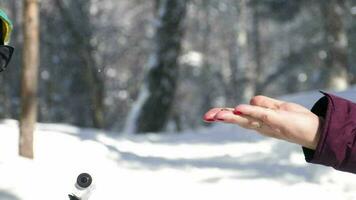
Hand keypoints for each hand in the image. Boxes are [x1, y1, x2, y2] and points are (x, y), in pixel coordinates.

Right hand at [203, 95, 322, 149]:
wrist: (314, 130)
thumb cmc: (294, 119)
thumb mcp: (277, 107)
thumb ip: (263, 104)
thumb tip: (249, 101)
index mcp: (258, 120)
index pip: (237, 115)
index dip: (223, 114)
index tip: (208, 116)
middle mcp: (260, 124)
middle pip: (238, 118)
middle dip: (222, 116)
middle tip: (206, 117)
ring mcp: (267, 123)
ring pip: (246, 119)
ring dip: (231, 116)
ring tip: (217, 115)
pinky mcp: (276, 121)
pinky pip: (260, 115)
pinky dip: (249, 112)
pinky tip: (237, 110)